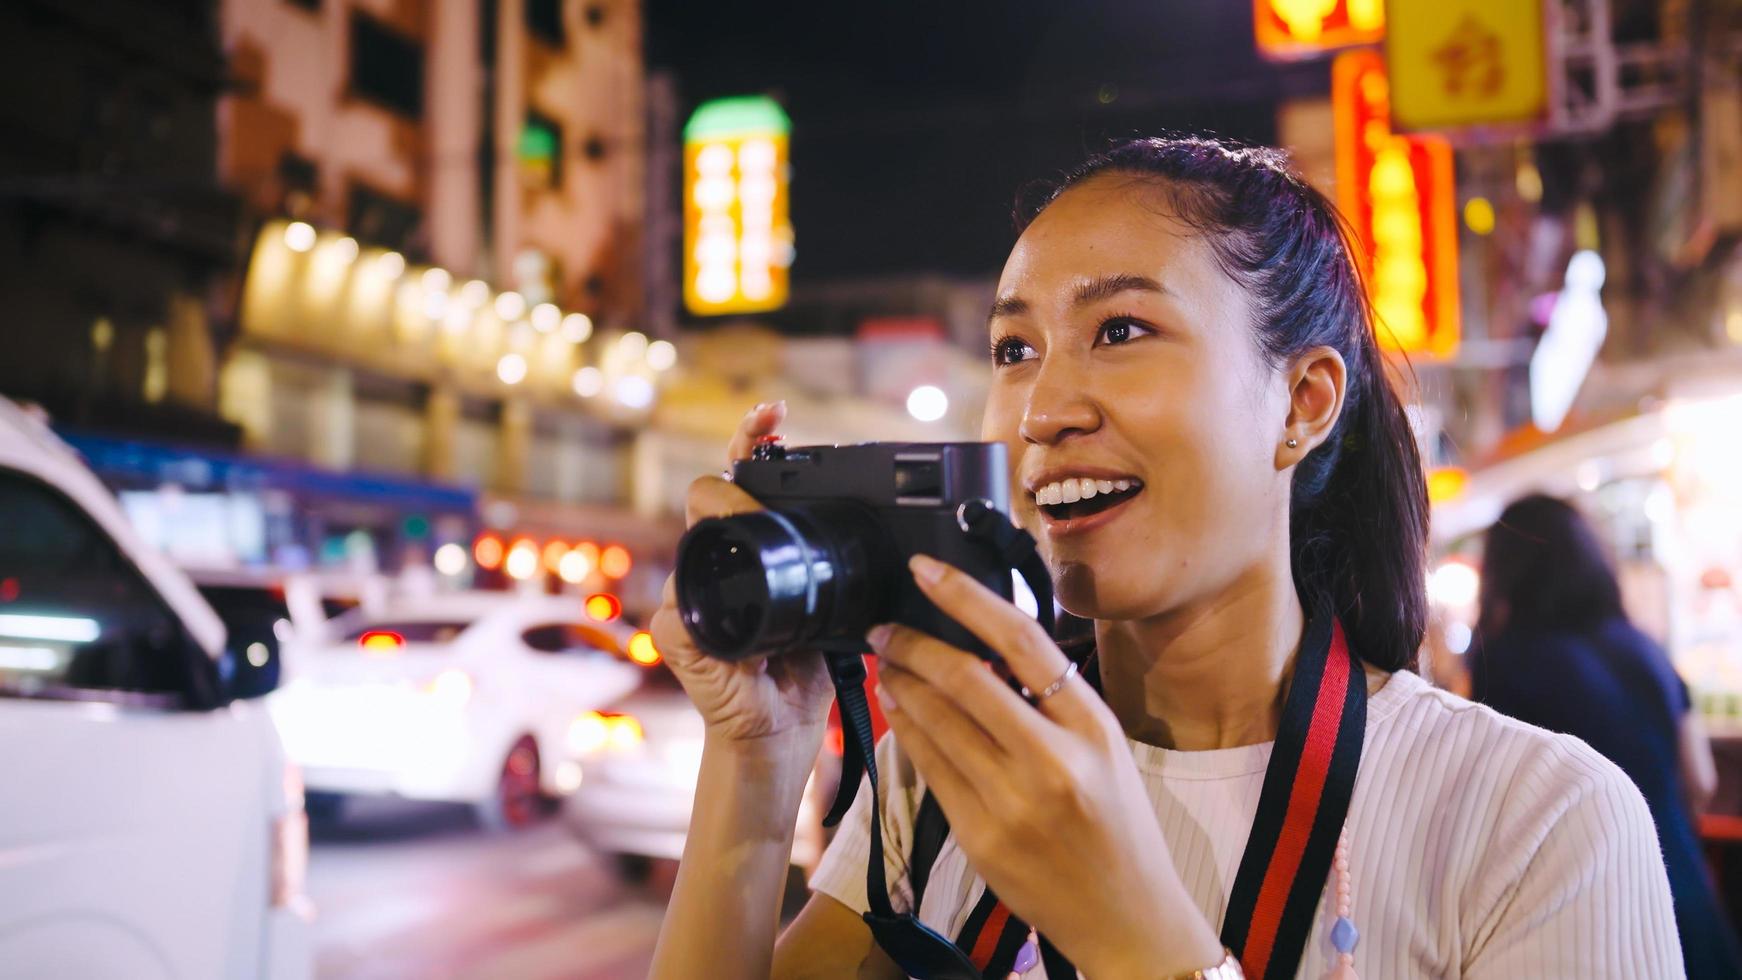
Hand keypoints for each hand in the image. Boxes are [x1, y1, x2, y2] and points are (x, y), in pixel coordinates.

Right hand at [649, 401, 834, 749]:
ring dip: (725, 549)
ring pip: (693, 547)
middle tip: (758, 477)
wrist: (782, 729)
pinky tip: (736, 633)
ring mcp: (690, 594)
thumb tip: (886, 542)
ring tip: (765, 570)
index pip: (742, 478)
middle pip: (706, 499)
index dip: (751, 439)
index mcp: (752, 548)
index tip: (774, 413)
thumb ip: (840, 572)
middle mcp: (715, 562)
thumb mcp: (836, 608)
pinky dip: (702, 613)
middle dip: (732, 483)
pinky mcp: (678, 633)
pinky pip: (678, 608)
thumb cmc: (804, 667)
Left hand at [869, 554, 1224, 976]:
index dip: (966, 597)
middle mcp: (1053, 761)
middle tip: (885, 626)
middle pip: (965, 678)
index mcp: (1093, 726)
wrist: (1129, 918)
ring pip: (936, 721)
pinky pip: (930, 768)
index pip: (1021, 640)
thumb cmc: (1119, 826)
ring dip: (901, 683)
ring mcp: (1012, 803)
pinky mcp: (980, 837)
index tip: (925, 571)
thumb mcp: (1105, 748)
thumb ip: (1051, 700)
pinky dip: (908, 729)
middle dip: (913, 643)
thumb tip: (983, 647)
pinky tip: (898, 709)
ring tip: (888, 661)